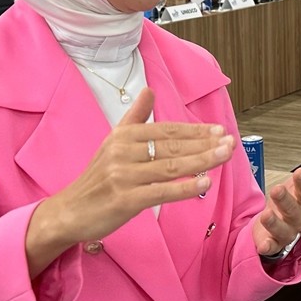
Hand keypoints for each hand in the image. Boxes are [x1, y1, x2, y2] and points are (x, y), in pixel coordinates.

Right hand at [26, 88, 232, 275]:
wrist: (70, 211)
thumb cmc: (98, 178)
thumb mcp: (113, 142)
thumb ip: (135, 117)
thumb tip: (149, 90)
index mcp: (124, 135)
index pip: (167, 130)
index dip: (195, 130)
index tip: (219, 131)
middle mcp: (123, 151)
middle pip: (172, 146)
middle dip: (205, 144)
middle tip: (230, 142)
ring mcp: (124, 175)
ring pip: (171, 166)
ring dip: (201, 161)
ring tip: (224, 156)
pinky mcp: (125, 199)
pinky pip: (161, 191)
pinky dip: (185, 187)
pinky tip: (204, 182)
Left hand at [252, 146, 300, 255]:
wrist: (278, 227)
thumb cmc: (291, 203)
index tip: (300, 172)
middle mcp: (297, 219)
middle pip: (294, 211)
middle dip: (286, 201)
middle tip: (277, 189)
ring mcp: (285, 232)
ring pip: (282, 229)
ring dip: (274, 223)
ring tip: (266, 214)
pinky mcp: (272, 243)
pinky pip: (270, 247)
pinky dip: (267, 247)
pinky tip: (263, 245)